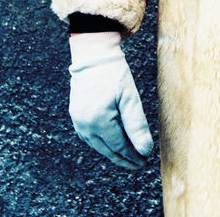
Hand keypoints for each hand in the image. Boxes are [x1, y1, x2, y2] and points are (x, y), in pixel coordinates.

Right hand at [68, 30, 153, 168]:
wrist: (93, 56)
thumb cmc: (114, 74)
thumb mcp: (130, 98)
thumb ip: (137, 125)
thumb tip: (145, 150)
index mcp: (99, 122)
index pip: (119, 147)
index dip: (132, 156)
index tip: (145, 161)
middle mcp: (85, 126)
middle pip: (107, 149)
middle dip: (124, 158)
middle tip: (139, 164)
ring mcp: (78, 121)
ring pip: (97, 145)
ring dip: (112, 152)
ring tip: (127, 157)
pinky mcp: (75, 116)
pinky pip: (89, 136)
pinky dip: (102, 142)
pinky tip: (110, 143)